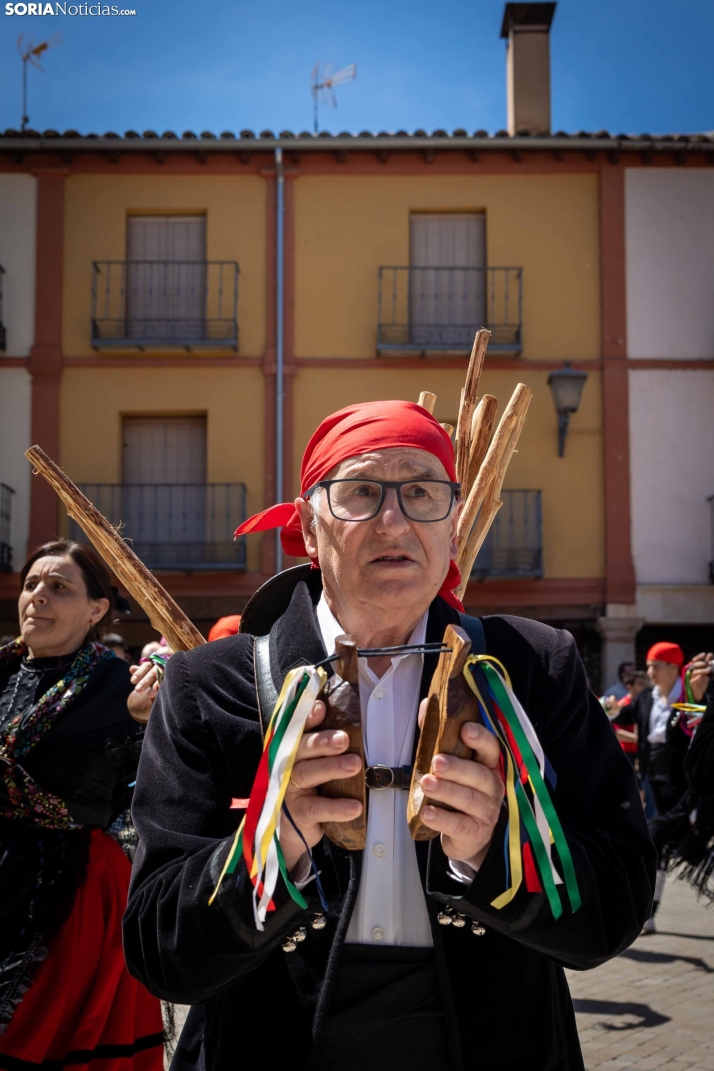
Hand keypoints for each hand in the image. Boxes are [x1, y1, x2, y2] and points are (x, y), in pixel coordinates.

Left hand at [127, 659, 170, 723]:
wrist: (179, 668)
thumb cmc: (160, 670)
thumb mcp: (150, 670)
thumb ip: (141, 671)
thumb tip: (131, 668)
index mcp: (155, 663)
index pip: (146, 666)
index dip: (139, 673)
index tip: (132, 681)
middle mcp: (163, 666)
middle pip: (152, 673)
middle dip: (145, 681)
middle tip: (137, 690)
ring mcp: (169, 671)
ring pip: (161, 677)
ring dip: (155, 686)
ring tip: (149, 695)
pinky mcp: (175, 675)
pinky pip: (169, 680)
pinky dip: (163, 686)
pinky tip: (160, 693)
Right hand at [280, 700, 362, 871]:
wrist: (289, 832)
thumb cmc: (309, 789)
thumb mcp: (314, 765)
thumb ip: (325, 745)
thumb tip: (346, 721)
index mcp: (293, 749)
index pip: (298, 728)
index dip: (307, 717)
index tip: (321, 708)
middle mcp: (286, 765)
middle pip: (301, 748)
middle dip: (322, 742)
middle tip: (344, 739)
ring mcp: (289, 789)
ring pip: (307, 774)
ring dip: (332, 768)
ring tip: (355, 764)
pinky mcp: (297, 813)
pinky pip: (316, 808)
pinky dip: (336, 808)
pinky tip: (355, 807)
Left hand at [417, 699, 503, 869]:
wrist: (468, 835)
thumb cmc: (459, 790)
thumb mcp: (451, 762)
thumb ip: (438, 734)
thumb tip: (425, 706)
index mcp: (488, 766)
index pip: (491, 749)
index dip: (481, 739)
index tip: (465, 730)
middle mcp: (492, 787)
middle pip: (479, 776)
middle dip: (457, 767)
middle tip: (436, 762)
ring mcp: (486, 812)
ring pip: (469, 799)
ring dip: (446, 790)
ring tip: (426, 783)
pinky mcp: (474, 833)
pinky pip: (460, 825)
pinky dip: (443, 819)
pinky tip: (427, 812)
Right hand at [688, 652, 712, 701]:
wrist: (696, 693)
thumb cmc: (701, 682)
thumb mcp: (705, 672)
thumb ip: (707, 664)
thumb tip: (710, 654)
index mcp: (693, 668)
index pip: (695, 660)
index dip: (699, 657)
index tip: (705, 654)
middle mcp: (690, 671)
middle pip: (694, 665)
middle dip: (701, 663)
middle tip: (707, 664)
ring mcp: (690, 677)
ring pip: (695, 672)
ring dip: (702, 670)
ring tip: (708, 670)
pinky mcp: (691, 684)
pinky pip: (694, 680)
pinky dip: (700, 677)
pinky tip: (705, 676)